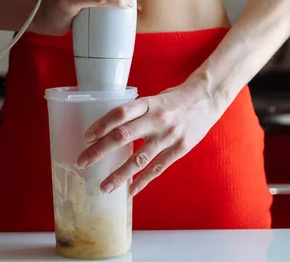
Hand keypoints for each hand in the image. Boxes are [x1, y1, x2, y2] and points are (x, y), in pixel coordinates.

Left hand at [77, 77, 226, 195]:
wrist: (207, 99)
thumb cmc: (174, 99)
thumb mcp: (153, 98)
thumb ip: (135, 112)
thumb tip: (108, 128)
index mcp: (148, 103)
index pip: (120, 113)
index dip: (101, 125)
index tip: (86, 137)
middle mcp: (157, 119)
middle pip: (123, 135)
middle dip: (100, 150)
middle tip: (82, 162)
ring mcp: (169, 136)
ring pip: (140, 158)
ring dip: (119, 174)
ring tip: (104, 186)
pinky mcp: (180, 149)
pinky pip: (157, 168)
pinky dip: (142, 181)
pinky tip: (129, 191)